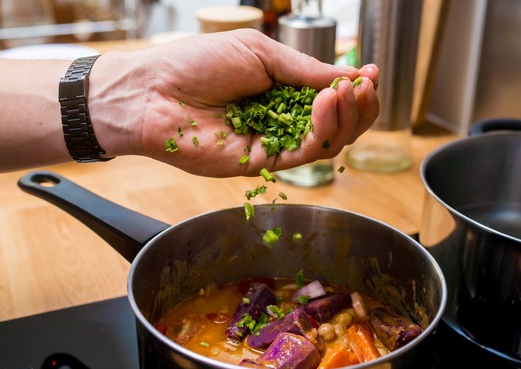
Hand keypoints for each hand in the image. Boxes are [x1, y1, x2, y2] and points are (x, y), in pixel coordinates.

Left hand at [88, 29, 379, 177]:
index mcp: (281, 90)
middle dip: (359, 107)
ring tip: (346, 92)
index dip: (355, 89)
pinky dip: (320, 131)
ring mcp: (270, 144)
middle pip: (336, 125)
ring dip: (345, 118)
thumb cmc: (195, 63)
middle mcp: (280, 120)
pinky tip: (326, 105)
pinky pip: (300, 155)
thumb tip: (350, 76)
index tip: (369, 74)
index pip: (331, 97)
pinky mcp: (258, 164)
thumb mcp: (258, 52)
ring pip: (325, 143)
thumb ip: (303, 69)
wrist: (151, 90)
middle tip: (365, 87)